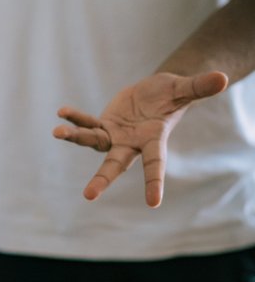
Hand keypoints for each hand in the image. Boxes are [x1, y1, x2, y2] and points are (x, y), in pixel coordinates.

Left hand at [53, 71, 227, 206]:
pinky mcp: (103, 125)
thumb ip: (199, 87)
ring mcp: (114, 136)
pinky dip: (75, 119)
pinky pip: (87, 124)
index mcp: (153, 141)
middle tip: (89, 196)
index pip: (155, 164)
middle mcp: (131, 144)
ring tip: (57, 132)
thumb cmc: (172, 95)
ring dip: (75, 137)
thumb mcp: (184, 89)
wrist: (156, 94)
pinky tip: (62, 113)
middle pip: (115, 165)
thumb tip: (224, 78)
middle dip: (102, 180)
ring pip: (92, 141)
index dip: (154, 182)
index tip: (153, 203)